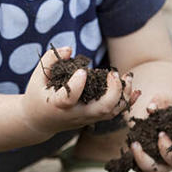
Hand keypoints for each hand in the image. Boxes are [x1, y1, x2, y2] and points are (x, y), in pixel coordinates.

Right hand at [22, 46, 138, 136]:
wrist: (39, 121)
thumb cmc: (37, 95)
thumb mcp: (37, 77)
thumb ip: (50, 60)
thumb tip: (69, 50)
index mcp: (57, 104)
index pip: (69, 98)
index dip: (77, 85)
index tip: (82, 70)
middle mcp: (75, 114)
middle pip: (101, 109)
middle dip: (113, 91)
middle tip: (113, 74)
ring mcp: (86, 117)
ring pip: (112, 111)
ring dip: (123, 95)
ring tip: (127, 77)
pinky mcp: (93, 118)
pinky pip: (114, 113)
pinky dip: (126, 102)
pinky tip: (134, 89)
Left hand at [130, 97, 171, 171]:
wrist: (150, 116)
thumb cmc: (163, 108)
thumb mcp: (163, 100)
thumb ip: (160, 102)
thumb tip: (151, 108)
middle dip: (168, 150)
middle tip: (160, 134)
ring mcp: (163, 162)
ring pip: (158, 169)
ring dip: (146, 159)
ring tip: (135, 144)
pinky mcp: (148, 164)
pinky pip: (142, 168)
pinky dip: (135, 159)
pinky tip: (131, 146)